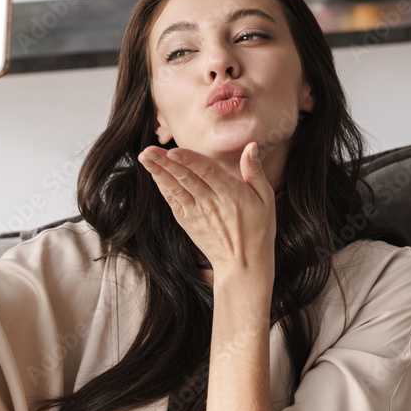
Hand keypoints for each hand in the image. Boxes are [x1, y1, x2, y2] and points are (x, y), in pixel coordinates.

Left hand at [137, 142, 275, 282]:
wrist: (243, 264)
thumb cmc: (258, 229)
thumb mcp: (266, 199)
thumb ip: (255, 171)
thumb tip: (251, 146)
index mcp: (232, 193)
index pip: (207, 172)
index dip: (189, 161)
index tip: (173, 151)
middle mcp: (211, 203)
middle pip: (186, 178)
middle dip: (165, 162)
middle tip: (148, 150)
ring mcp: (197, 213)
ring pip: (175, 188)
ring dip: (158, 172)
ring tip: (144, 157)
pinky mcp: (187, 221)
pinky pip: (173, 200)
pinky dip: (163, 186)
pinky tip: (154, 172)